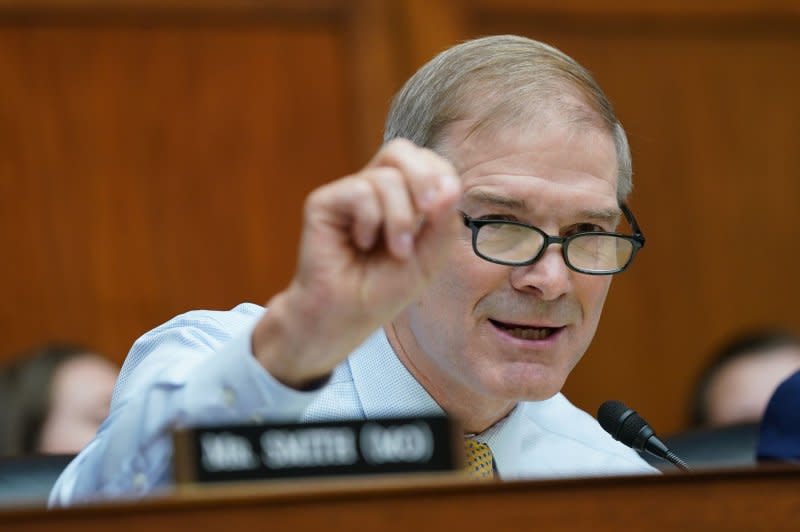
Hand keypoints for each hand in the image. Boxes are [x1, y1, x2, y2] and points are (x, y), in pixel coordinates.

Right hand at [253, 139, 460, 387]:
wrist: (346, 316)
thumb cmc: (384, 290)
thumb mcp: (430, 258)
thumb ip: (444, 220)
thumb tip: (450, 184)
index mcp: (401, 197)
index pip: (426, 161)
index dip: (441, 176)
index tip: (441, 213)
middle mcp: (373, 190)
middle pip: (402, 150)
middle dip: (424, 178)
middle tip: (428, 212)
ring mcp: (348, 194)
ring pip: (387, 177)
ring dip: (400, 219)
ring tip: (395, 251)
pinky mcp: (324, 202)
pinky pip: (361, 192)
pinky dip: (371, 222)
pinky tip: (361, 244)